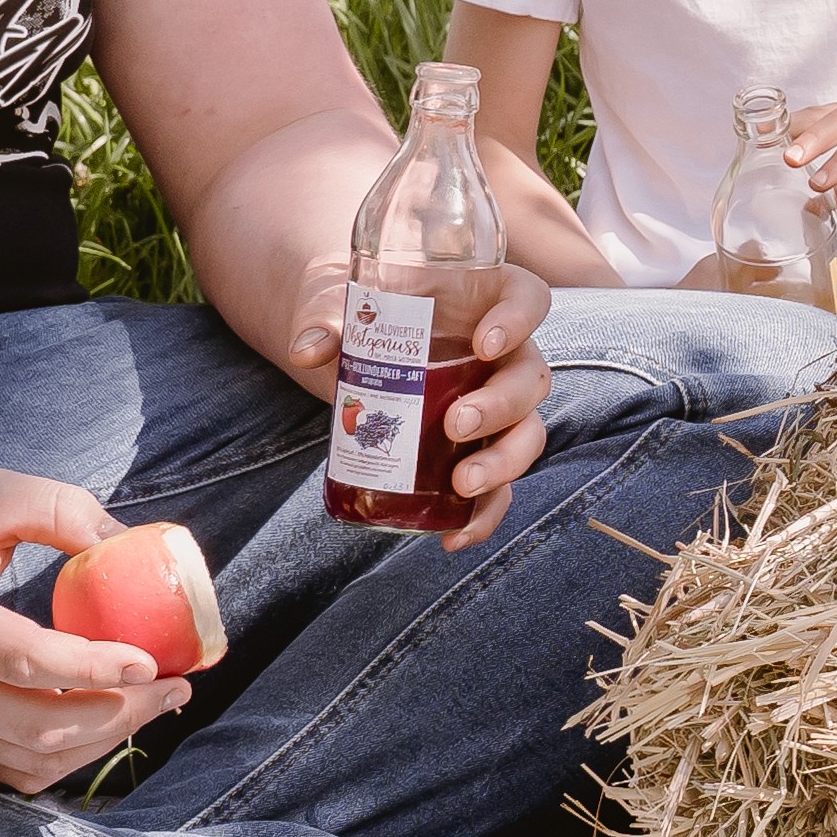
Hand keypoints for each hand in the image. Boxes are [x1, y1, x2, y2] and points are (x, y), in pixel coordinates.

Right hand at [0, 470, 192, 794]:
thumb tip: (132, 544)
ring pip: (31, 760)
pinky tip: (109, 723)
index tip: (153, 659)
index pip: (28, 662)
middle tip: (177, 687)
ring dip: (104, 740)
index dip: (95, 668)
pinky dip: (70, 758)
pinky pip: (15, 770)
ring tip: (156, 705)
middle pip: (38, 727)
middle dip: (121, 713)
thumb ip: (59, 509)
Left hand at [274, 260, 565, 551]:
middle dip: (501, 407)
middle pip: (529, 378)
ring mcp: (496, 404)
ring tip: (462, 483)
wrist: (353, 337)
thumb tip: (307, 351)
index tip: (484, 344)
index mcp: (487, 299)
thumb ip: (325, 321)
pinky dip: (483, 516)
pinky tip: (452, 537)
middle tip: (455, 425)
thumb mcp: (338, 304)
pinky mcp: (476, 449)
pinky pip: (499, 486)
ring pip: (526, 434)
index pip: (527, 299)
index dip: (520, 320)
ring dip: (503, 463)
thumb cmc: (363, 309)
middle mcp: (504, 353)